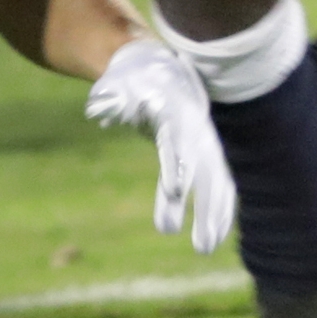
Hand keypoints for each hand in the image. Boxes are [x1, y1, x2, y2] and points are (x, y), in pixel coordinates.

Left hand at [85, 36, 235, 255]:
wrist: (158, 70)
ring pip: (216, 182)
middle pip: (204, 170)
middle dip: (204, 206)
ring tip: (206, 247)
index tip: (174, 189)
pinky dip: (218, 210)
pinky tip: (214, 236)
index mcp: (173, 112)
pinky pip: (217, 185)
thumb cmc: (131, 83)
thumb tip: (98, 112)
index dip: (176, 163)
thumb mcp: (115, 87)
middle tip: (199, 243)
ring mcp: (204, 143)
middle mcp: (195, 130)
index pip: (177, 140)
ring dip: (214, 215)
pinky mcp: (205, 155)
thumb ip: (109, 99)